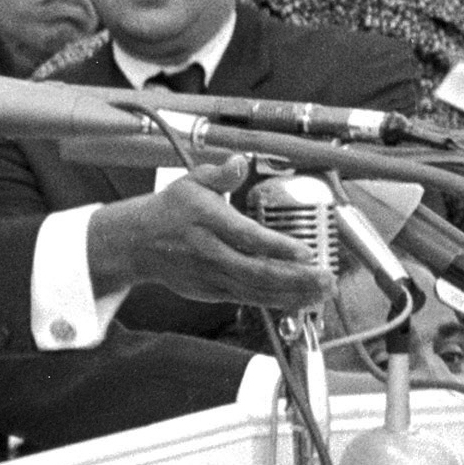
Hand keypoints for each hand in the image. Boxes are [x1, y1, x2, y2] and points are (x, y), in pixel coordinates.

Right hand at [87, 159, 332, 311]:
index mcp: (208, 222)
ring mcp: (212, 277)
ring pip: (257, 292)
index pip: (246, 237)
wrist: (136, 244)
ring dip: (294, 294)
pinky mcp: (214, 292)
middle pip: (257, 272)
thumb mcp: (191, 182)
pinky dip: (279, 302)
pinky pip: (251, 300)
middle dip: (296, 278)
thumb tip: (239, 162)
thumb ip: (220, 174)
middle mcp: (211, 254)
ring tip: (324, 291)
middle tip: (327, 277)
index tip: (306, 250)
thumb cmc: (169, 212)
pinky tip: (303, 299)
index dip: (277, 247)